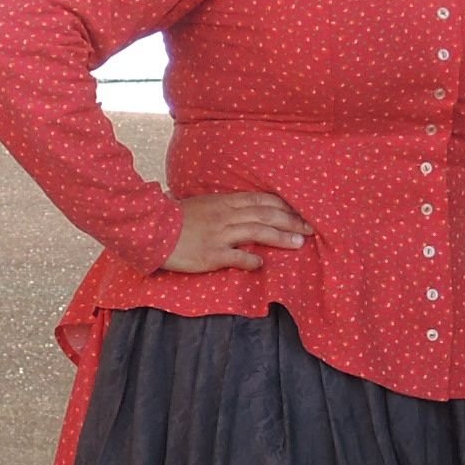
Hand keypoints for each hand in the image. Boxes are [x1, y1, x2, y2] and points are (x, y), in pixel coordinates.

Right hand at [165, 189, 307, 272]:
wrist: (153, 228)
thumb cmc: (177, 218)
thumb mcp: (204, 205)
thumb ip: (225, 208)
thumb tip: (244, 212)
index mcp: (225, 203)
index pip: (262, 201)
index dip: (284, 206)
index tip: (301, 212)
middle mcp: (227, 216)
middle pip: (266, 215)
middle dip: (291, 221)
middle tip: (310, 229)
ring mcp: (221, 235)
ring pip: (257, 232)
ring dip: (280, 238)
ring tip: (299, 244)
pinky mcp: (212, 254)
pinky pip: (236, 256)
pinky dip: (251, 259)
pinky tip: (262, 263)